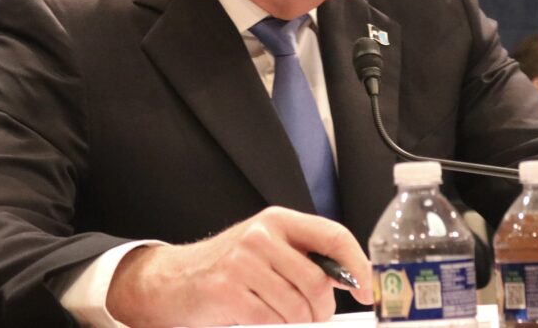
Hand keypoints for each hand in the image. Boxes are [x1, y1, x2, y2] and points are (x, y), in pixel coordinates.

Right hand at [106, 206, 372, 325]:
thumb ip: (306, 256)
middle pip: (317, 282)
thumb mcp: (267, 248)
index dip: (358, 266)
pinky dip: (273, 326)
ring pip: (298, 307)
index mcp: (277, 220)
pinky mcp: (227, 291)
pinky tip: (259, 318)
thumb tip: (351, 278)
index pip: (334, 236)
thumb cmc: (227, 266)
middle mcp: (261, 235)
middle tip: (312, 315)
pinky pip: (271, 320)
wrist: (172, 280)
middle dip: (321, 309)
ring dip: (296, 322)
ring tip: (279, 316)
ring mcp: (242, 262)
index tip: (365, 290)